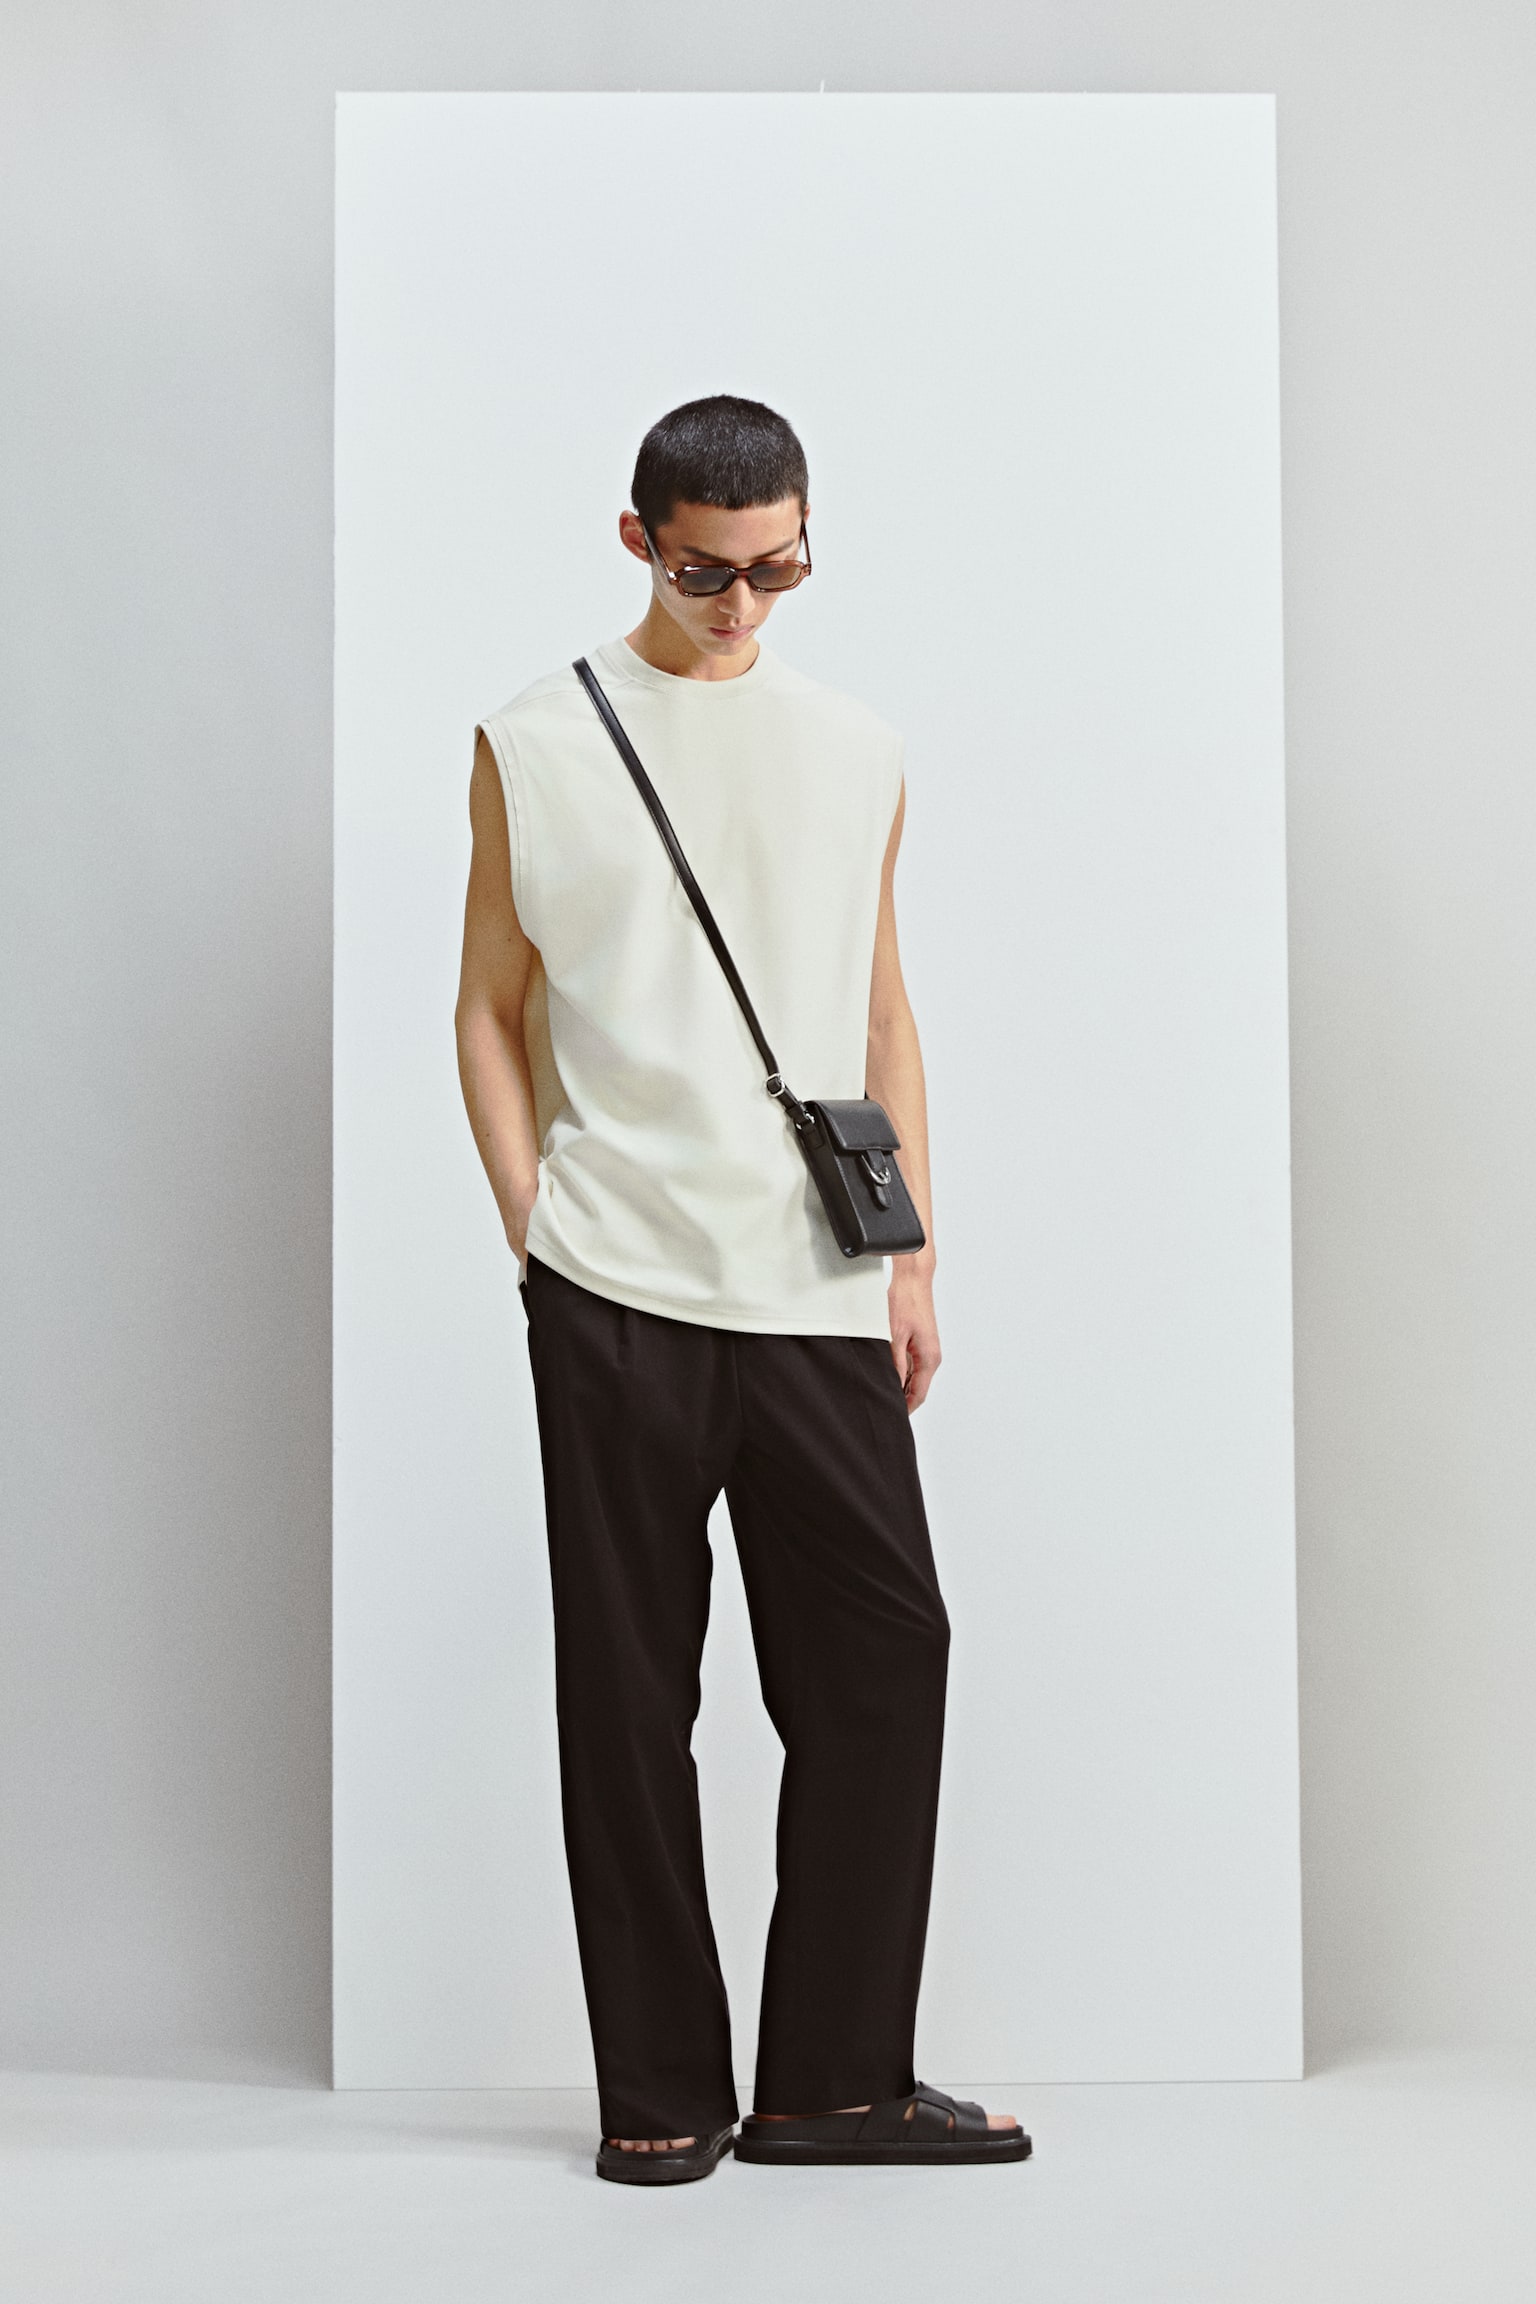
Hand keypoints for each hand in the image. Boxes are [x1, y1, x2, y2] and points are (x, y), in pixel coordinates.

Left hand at [888, 1261, 939, 1411]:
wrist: (913, 1279)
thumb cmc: (906, 1302)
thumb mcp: (895, 1335)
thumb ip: (895, 1363)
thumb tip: (894, 1385)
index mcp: (929, 1358)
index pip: (919, 1394)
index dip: (906, 1409)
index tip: (893, 1417)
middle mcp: (932, 1356)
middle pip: (917, 1388)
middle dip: (902, 1399)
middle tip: (883, 1406)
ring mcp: (927, 1349)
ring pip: (914, 1377)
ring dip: (901, 1385)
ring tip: (882, 1391)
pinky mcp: (920, 1342)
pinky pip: (912, 1365)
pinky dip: (901, 1372)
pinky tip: (886, 1373)